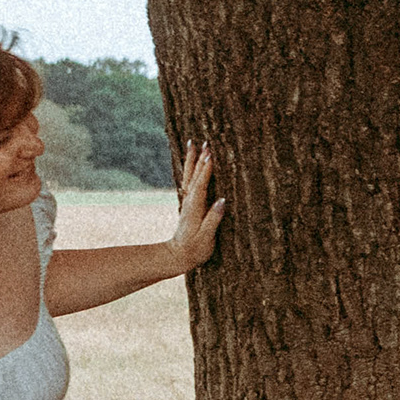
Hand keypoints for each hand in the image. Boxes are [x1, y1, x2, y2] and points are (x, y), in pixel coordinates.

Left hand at [168, 142, 226, 272]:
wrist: (177, 256)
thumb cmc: (194, 250)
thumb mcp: (206, 238)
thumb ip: (213, 219)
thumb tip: (222, 201)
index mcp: (195, 209)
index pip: (201, 185)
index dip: (206, 171)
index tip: (211, 155)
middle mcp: (189, 202)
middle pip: (194, 176)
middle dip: (200, 159)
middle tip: (205, 143)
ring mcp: (188, 202)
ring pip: (189, 176)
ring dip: (192, 160)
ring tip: (193, 144)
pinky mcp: (188, 204)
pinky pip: (189, 181)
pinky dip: (190, 169)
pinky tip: (192, 162)